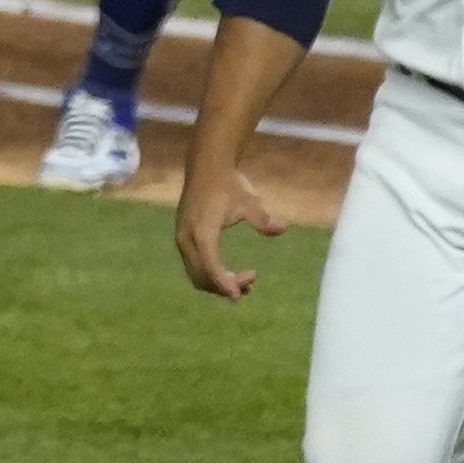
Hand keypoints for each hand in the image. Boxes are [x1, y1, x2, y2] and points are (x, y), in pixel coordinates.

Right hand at [176, 162, 284, 298]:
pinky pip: (193, 265)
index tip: (238, 296)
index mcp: (202, 232)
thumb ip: (262, 219)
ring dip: (217, 282)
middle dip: (224, 285)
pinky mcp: (183, 237)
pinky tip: (229, 272)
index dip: (224, 284)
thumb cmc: (228, 183)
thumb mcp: (249, 201)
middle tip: (252, 279)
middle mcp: (187, 239)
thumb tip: (281, 229)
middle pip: (202, 276)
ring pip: (195, 273)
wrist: (206, 167)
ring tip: (244, 281)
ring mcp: (182, 238)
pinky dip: (209, 274)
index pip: (211, 267)